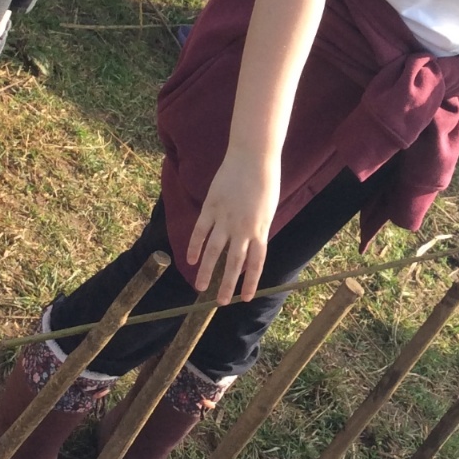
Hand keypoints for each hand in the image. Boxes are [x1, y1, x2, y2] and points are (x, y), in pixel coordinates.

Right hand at [186, 150, 280, 304]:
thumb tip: (251, 243)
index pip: (256, 263)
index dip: (250, 281)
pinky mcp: (212, 207)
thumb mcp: (268, 209)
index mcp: (261, 229)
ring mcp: (226, 218)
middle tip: (220, 302)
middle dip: (227, 284)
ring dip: (207, 271)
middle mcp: (243, 228)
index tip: (244, 298)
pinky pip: (200, 231)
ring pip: (214, 251)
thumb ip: (259, 228)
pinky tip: (190, 261)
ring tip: (200, 288)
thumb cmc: (265, 180)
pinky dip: (194, 246)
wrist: (253, 156)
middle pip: (234, 263)